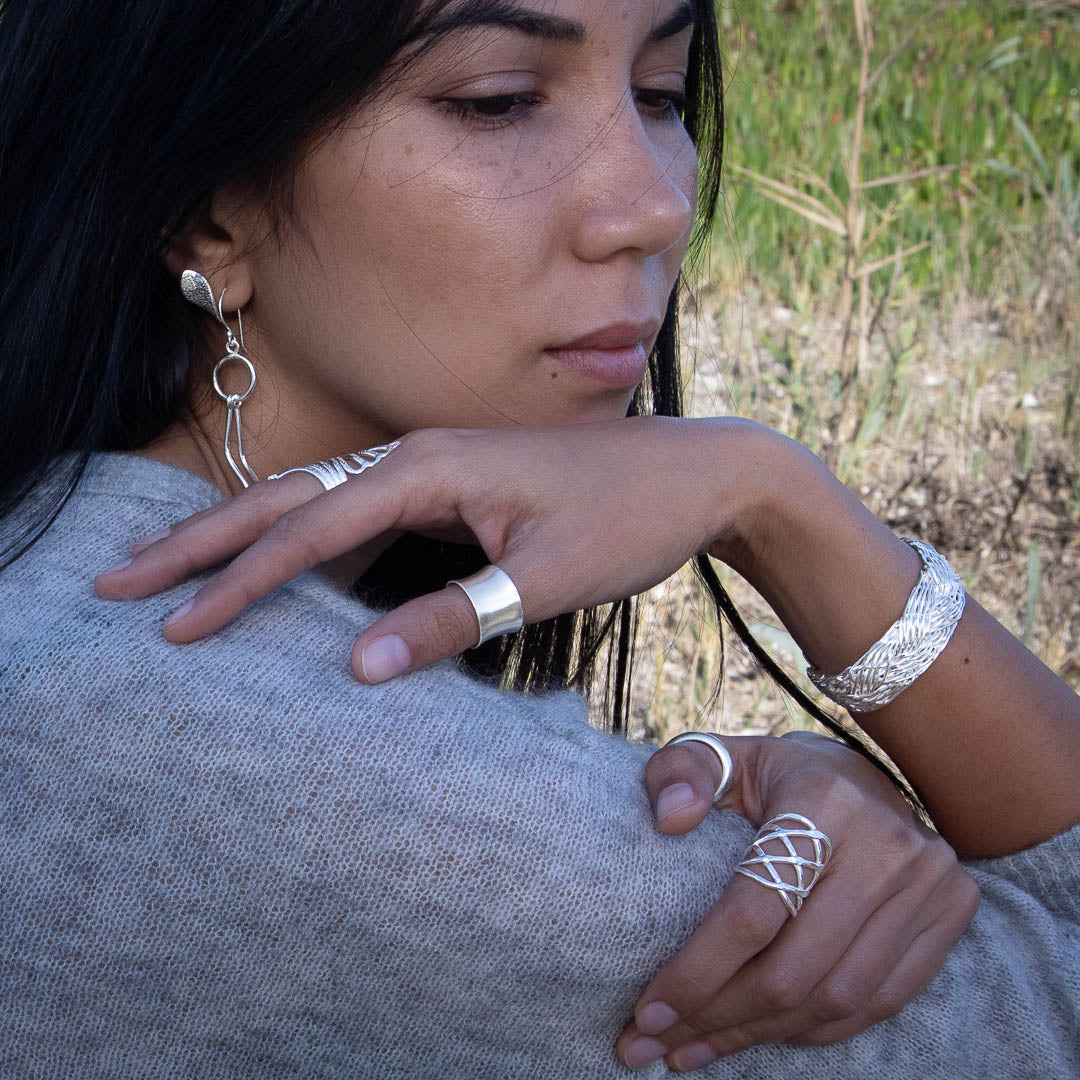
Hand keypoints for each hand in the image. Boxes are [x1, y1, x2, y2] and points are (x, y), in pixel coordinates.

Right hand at [95, 419, 773, 676]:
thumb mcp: (545, 579)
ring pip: (316, 503)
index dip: (237, 582)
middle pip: (288, 499)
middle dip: (202, 541)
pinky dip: (306, 544)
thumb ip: (453, 619)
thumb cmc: (630, 517)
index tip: (175, 625)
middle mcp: (419, 456)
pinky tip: (283, 573)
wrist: (697, 474)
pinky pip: (359, 516)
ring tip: (174, 575)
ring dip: (244, 538)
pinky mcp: (452, 487)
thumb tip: (360, 667)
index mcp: (433, 468)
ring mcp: (433, 468)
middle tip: (119, 579)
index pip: (310, 530)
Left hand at [618, 731, 979, 1070]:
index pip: (755, 911)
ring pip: (836, 997)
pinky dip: (816, 1030)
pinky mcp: (951, 912)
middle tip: (656, 1045)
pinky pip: (880, 1000)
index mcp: (824, 802)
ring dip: (759, 1035)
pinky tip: (762, 1032)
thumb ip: (681, 772)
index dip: (697, 971)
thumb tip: (671, 817)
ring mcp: (929, 882)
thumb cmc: (773, 774)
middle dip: (717, 1018)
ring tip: (695, 1050)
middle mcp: (887, 844)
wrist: (857, 774)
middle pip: (794, 969)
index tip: (646, 1012)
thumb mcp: (720, 757)